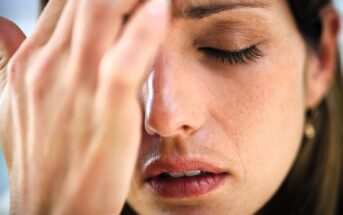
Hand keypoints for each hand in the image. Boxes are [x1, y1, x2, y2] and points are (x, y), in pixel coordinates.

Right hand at [0, 0, 168, 213]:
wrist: (51, 210)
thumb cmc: (42, 156)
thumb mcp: (14, 104)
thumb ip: (9, 60)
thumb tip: (1, 25)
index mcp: (34, 60)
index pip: (66, 2)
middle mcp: (51, 65)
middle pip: (85, 1)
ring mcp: (76, 87)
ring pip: (102, 16)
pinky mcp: (106, 112)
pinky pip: (123, 63)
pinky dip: (143, 33)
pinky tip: (161, 8)